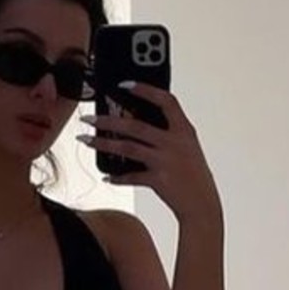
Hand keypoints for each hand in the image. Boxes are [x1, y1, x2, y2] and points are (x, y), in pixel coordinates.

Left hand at [76, 84, 222, 223]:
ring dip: (103, 144)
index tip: (124, 85)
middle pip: (136, 126)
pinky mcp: (158, 180)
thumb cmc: (193, 175)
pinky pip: (132, 176)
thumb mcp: (187, 148)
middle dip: (108, 121)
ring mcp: (166, 161)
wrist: (202, 204)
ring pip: (128, 148)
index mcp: (184, 130)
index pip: (166, 101)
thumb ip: (168, 134)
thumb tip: (137, 124)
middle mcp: (174, 142)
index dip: (146, 90)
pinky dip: (118, 177)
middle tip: (88, 118)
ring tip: (86, 140)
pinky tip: (107, 176)